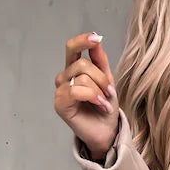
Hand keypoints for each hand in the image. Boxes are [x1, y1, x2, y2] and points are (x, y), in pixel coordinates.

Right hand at [55, 31, 119, 159]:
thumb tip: (96, 40)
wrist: (107, 131)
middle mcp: (65, 77)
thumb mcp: (107, 80)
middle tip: (109, 92)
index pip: (72, 48)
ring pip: (82, 77)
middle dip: (101, 78)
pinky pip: (76, 90)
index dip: (82, 41)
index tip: (96, 38)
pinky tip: (100, 105)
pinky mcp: (60, 104)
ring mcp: (61, 90)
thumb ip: (100, 61)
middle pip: (82, 64)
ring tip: (104, 103)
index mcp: (74, 69)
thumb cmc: (105, 108)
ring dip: (99, 91)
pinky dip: (93, 97)